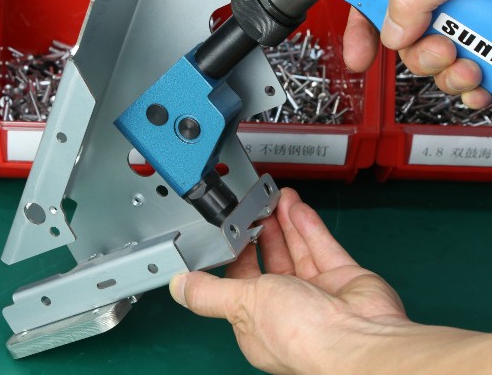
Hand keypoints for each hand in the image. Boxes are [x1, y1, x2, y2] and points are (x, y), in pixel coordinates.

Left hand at [169, 189, 407, 373]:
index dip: (236, 253)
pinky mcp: (344, 280)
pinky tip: (295, 206)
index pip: (240, 281)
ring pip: (297, 251)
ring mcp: (319, 295)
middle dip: (262, 233)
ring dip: (285, 223)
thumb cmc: (301, 334)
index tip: (231, 229)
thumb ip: (209, 292)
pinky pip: (322, 247)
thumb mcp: (241, 305)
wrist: (360, 339)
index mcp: (258, 322)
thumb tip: (178, 287)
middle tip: (255, 207)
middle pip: (271, 263)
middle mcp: (288, 310)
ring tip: (274, 198)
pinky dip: (308, 226)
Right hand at [343, 0, 491, 108]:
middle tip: (438, 46)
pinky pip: (461, 81)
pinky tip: (481, 80)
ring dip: (444, 73)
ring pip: (428, 59)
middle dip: (414, 51)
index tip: (357, 49)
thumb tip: (392, 29)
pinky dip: (469, 90)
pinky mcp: (487, 50)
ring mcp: (469, 21)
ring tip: (470, 64)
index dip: (360, 17)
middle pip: (400, 30)